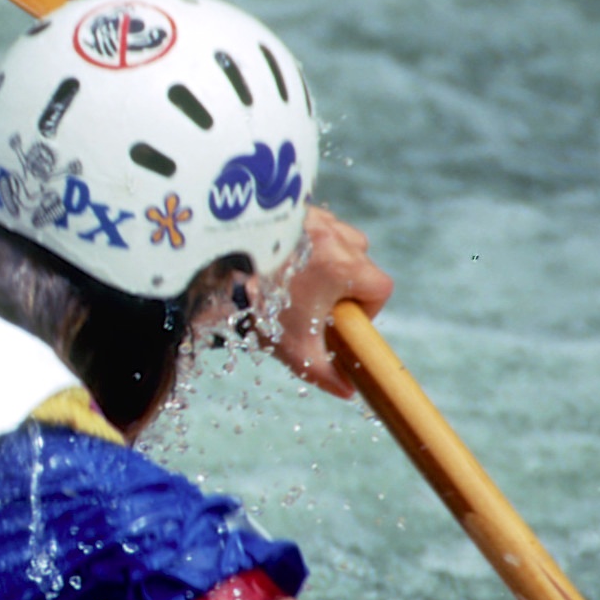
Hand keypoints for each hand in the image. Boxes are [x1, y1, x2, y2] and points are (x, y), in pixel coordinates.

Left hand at [267, 207, 392, 397]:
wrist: (219, 267)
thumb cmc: (262, 306)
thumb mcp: (295, 347)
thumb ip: (325, 371)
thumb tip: (347, 391)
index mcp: (345, 268)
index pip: (381, 289)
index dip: (367, 308)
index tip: (343, 318)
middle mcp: (336, 238)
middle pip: (362, 264)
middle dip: (346, 285)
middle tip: (317, 302)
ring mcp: (317, 219)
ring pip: (341, 240)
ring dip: (330, 259)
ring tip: (300, 280)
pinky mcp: (296, 209)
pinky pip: (318, 225)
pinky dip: (310, 241)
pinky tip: (286, 259)